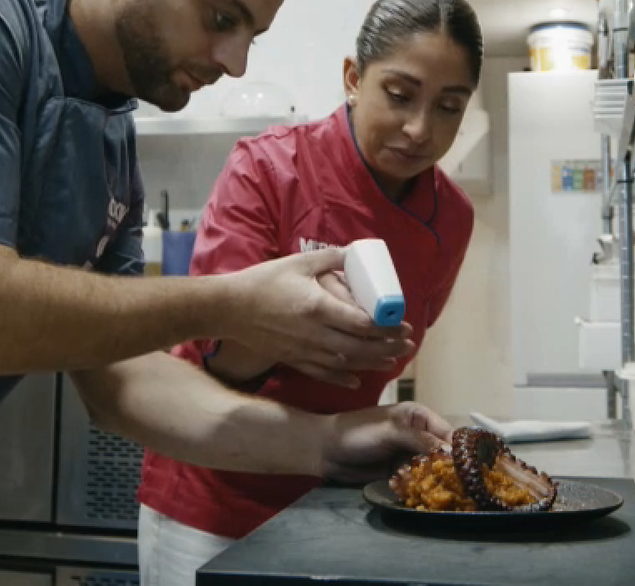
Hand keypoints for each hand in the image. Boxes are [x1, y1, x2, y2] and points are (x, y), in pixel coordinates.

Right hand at [220, 248, 414, 388]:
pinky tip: (356, 380)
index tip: (404, 325)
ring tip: (392, 360)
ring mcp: (303, 350)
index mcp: (318, 307)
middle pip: (360, 347)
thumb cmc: (262, 282)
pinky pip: (322, 373)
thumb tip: (354, 254)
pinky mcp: (292, 359)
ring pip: (345, 363)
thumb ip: (330, 258)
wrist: (228, 308)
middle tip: (407, 344)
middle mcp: (314, 333)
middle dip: (388, 347)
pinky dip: (342, 378)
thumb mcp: (298, 263)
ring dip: (372, 363)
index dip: (388, 327)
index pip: (362, 323)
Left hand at [318, 402, 452, 482]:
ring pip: (430, 468)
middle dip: (447, 468)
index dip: (458, 450)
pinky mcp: (398, 470)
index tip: (468, 468)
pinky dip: (418, 486)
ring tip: (439, 492)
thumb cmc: (357, 433)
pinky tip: (421, 494)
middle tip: (456, 486)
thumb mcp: (390, 432)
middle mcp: (417, 434)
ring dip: (432, 479)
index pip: (447, 433)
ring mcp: (407, 453)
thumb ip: (420, 440)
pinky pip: (415, 479)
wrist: (326, 451)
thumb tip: (450, 452)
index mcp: (418, 416)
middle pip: (441, 453)